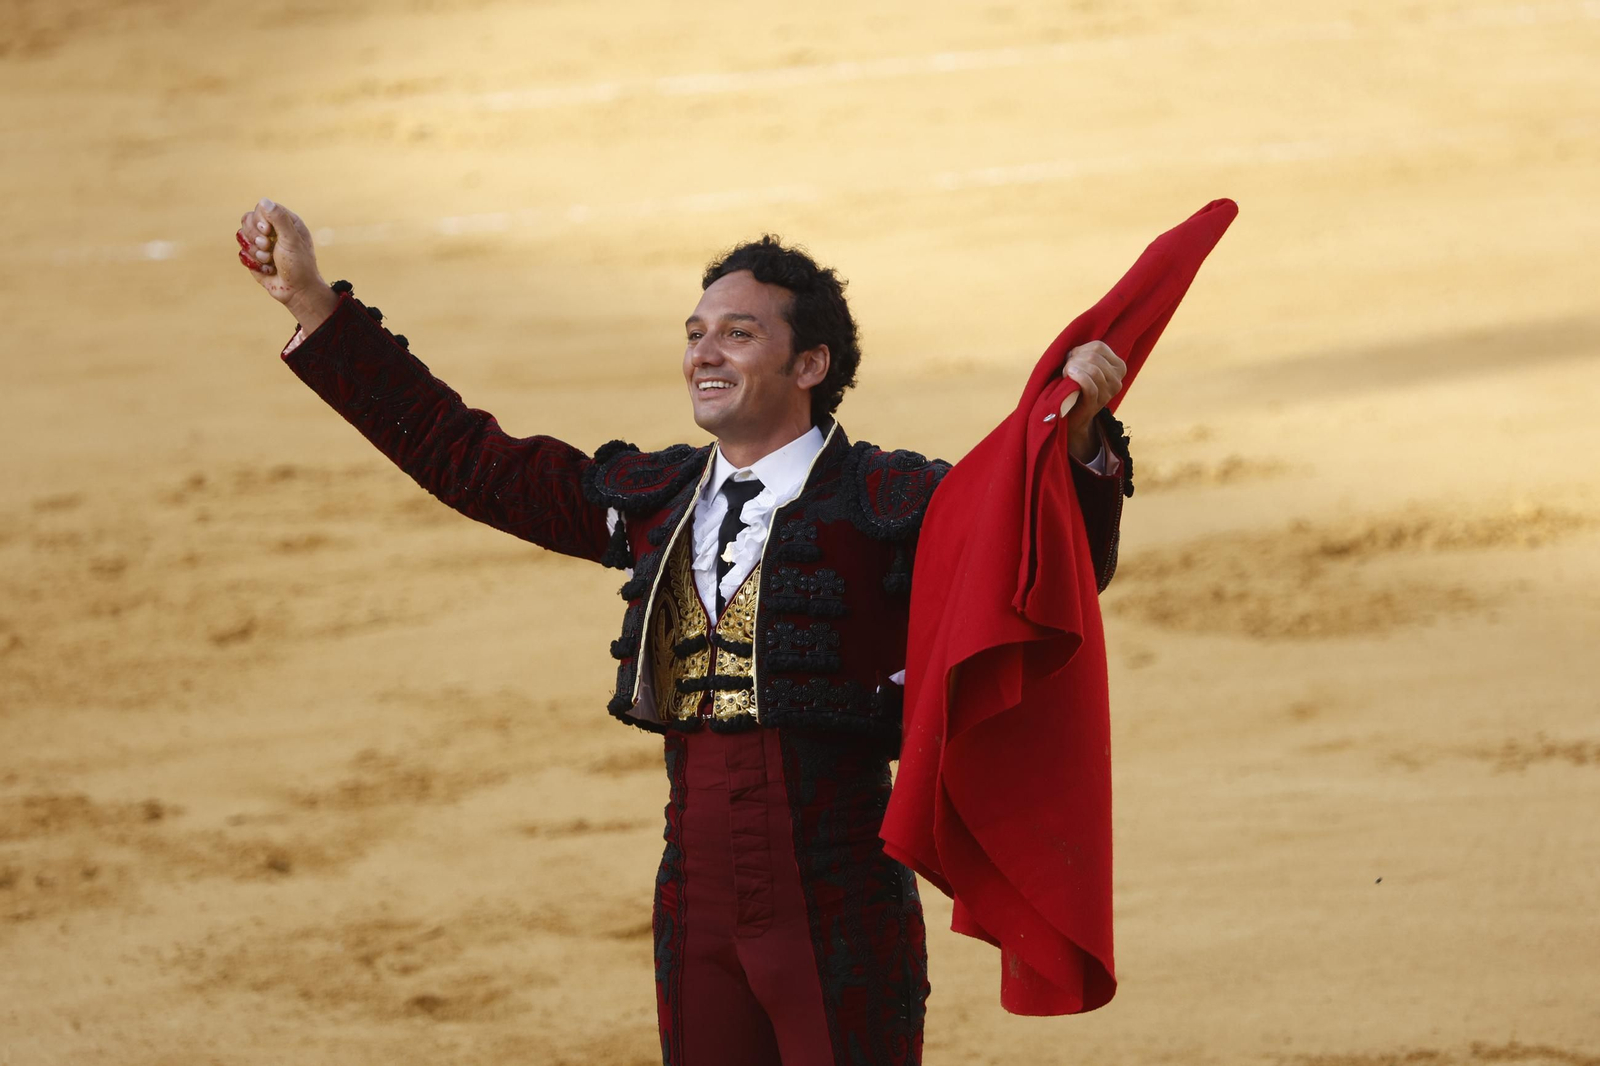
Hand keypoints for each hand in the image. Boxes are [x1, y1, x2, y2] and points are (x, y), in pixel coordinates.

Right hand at [236, 198, 337, 331]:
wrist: (297, 292)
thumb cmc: (299, 266)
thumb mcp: (292, 241)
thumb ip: (279, 220)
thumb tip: (264, 201)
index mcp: (286, 222)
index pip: (261, 209)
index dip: (260, 219)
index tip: (268, 231)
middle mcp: (273, 230)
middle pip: (248, 220)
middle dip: (255, 236)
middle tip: (268, 247)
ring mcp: (262, 243)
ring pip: (242, 236)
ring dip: (256, 251)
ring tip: (270, 260)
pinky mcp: (255, 256)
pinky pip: (242, 252)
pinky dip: (253, 262)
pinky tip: (267, 268)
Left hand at [1059, 340, 1125, 461]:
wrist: (1070, 414)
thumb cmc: (1075, 384)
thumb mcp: (1084, 365)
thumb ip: (1084, 353)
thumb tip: (1074, 351)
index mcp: (1118, 367)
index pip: (1099, 347)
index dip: (1080, 349)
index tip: (1072, 359)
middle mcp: (1117, 380)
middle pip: (1094, 357)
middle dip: (1075, 359)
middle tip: (1066, 368)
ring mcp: (1109, 393)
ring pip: (1093, 370)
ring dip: (1073, 368)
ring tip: (1066, 374)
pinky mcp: (1097, 403)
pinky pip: (1090, 386)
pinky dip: (1078, 377)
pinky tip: (1068, 376)